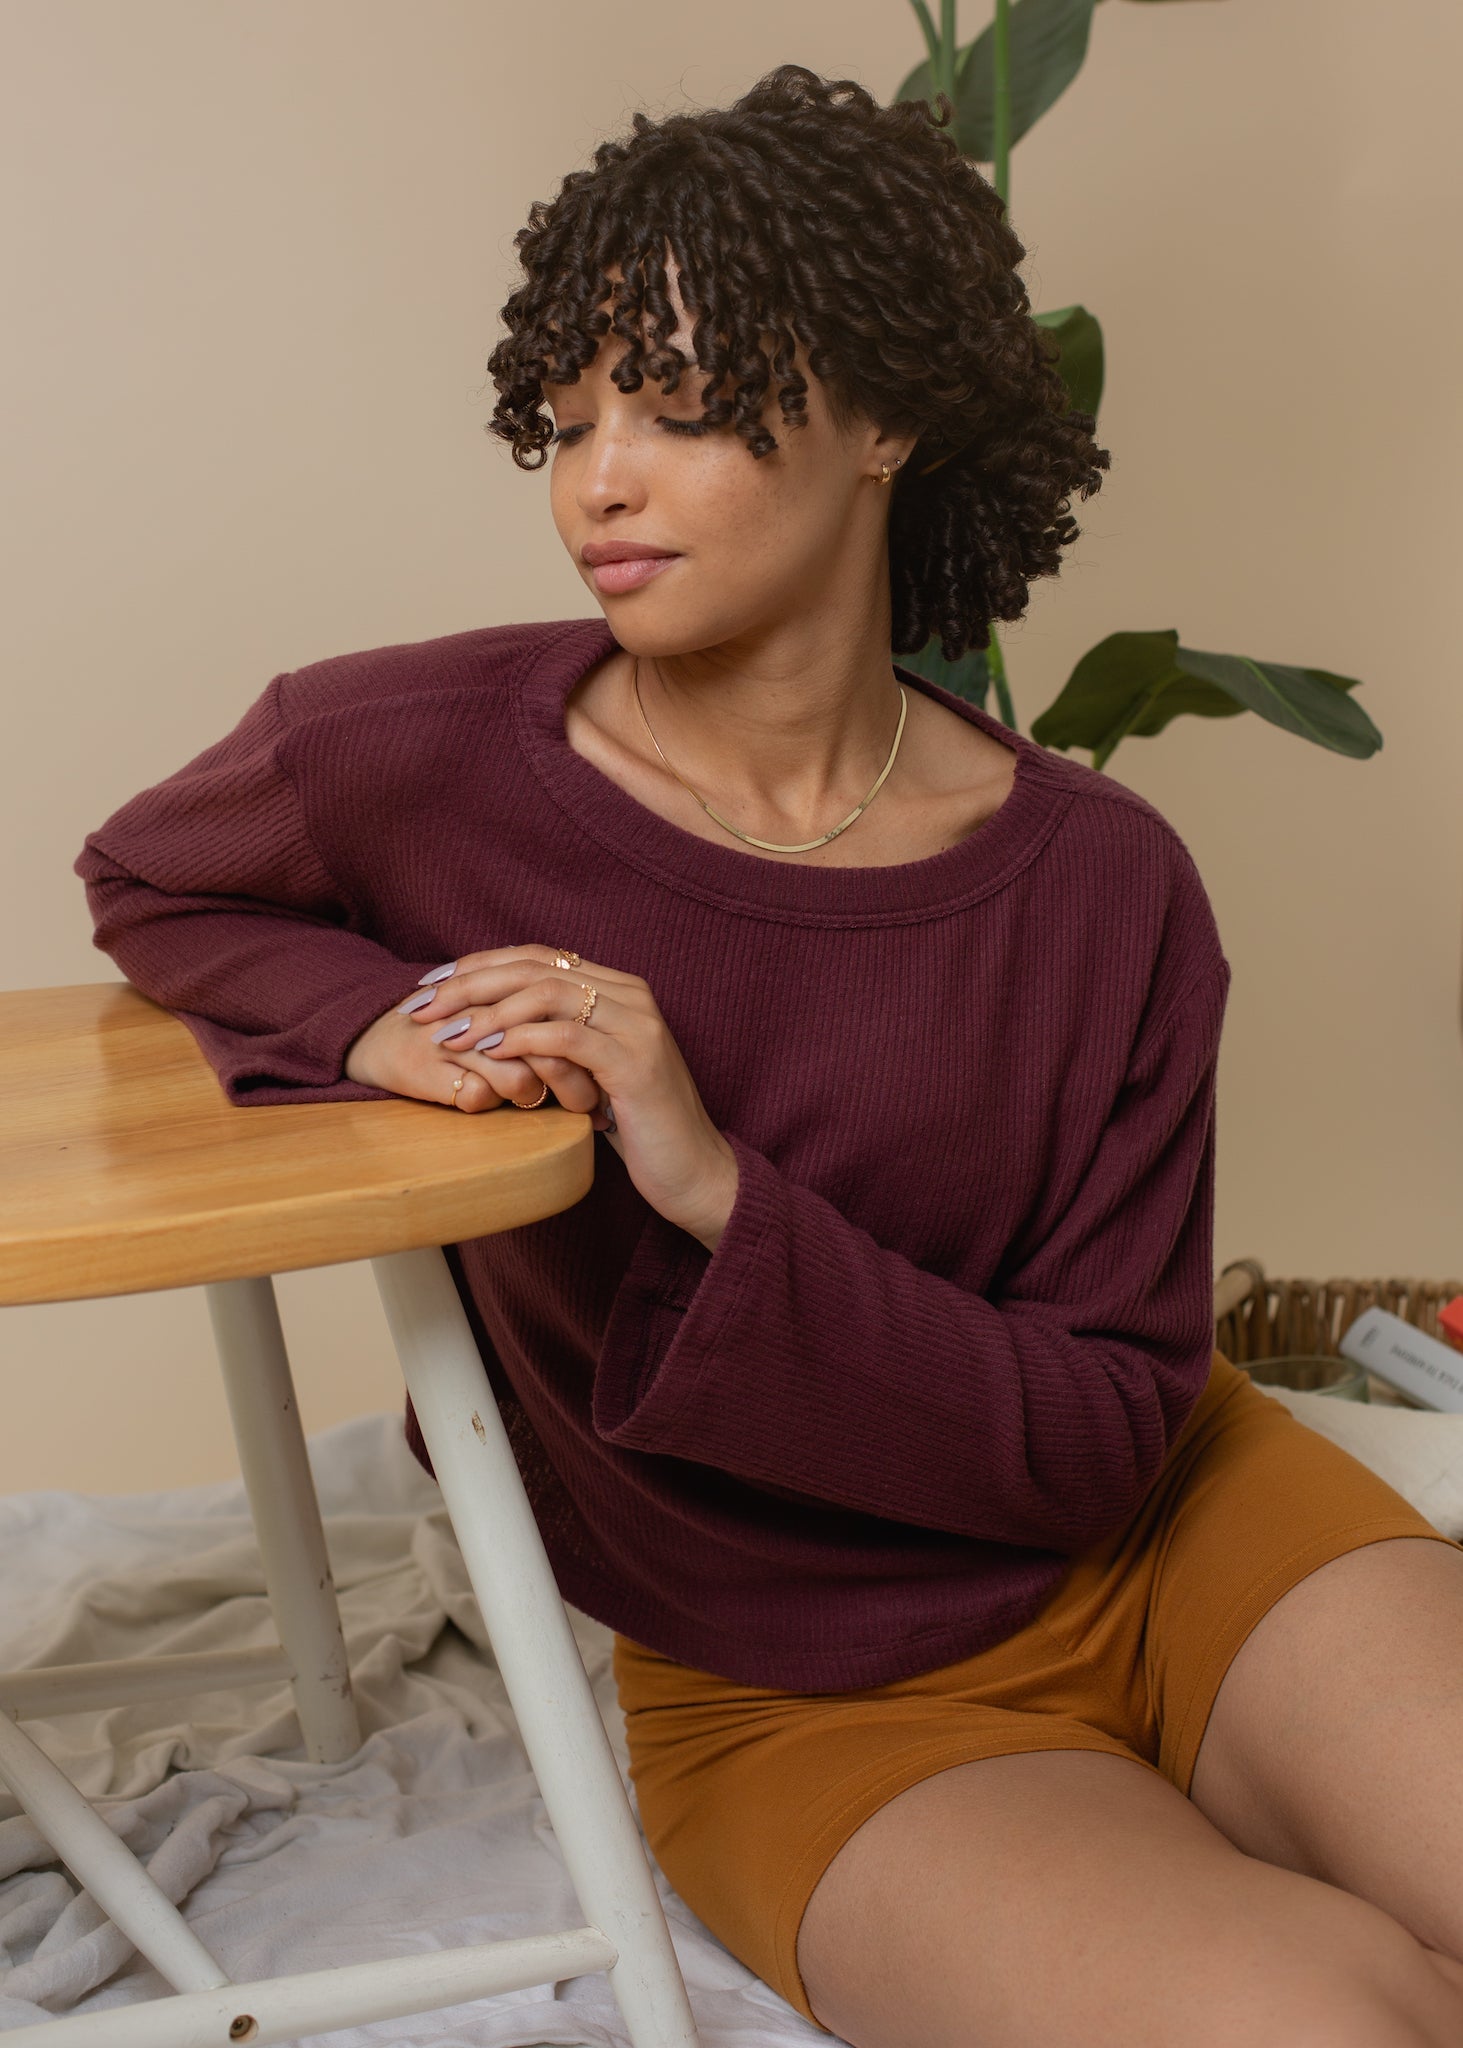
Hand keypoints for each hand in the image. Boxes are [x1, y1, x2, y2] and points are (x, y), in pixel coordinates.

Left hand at [394, 945, 739, 1245]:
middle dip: (469, 984)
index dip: (478, 966)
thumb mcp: (594, 1076)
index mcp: (620, 990)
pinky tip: (488, 1053)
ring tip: (446, 1034)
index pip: (537, 958)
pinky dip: (522, 1040)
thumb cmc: (639, 1128)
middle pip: (535, 968)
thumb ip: (561, 1042)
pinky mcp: (636, 1064)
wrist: (695, 1173)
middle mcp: (632, 997)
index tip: (429, 986)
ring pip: (548, 994)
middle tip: (421, 1007)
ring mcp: (637, 1027)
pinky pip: (567, 1038)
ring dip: (487, 1012)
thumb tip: (499, 1026)